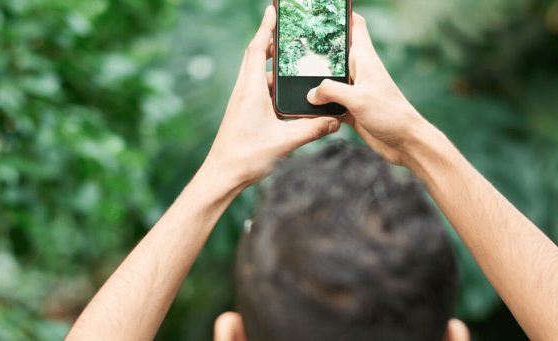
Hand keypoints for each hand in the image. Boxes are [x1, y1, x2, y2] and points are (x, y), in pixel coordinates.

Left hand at [204, 5, 340, 187]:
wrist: (222, 176)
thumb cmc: (246, 157)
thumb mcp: (284, 142)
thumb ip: (312, 130)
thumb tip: (335, 120)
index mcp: (251, 90)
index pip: (256, 49)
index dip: (265, 28)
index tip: (273, 11)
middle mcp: (244, 92)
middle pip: (256, 56)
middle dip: (271, 41)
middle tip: (289, 31)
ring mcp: (243, 102)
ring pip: (259, 75)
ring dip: (274, 66)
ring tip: (296, 62)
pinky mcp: (245, 113)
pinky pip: (260, 91)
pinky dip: (274, 85)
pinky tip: (290, 94)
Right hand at [305, 13, 433, 166]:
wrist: (406, 143)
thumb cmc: (391, 115)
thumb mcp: (358, 99)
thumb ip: (331, 91)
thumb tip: (310, 93)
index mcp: (365, 59)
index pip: (356, 26)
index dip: (342, 15)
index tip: (324, 10)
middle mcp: (360, 71)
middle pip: (336, 52)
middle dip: (318, 47)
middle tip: (296, 42)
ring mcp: (355, 90)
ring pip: (329, 78)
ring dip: (315, 79)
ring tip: (293, 72)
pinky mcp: (352, 108)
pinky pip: (330, 101)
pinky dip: (319, 103)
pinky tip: (305, 105)